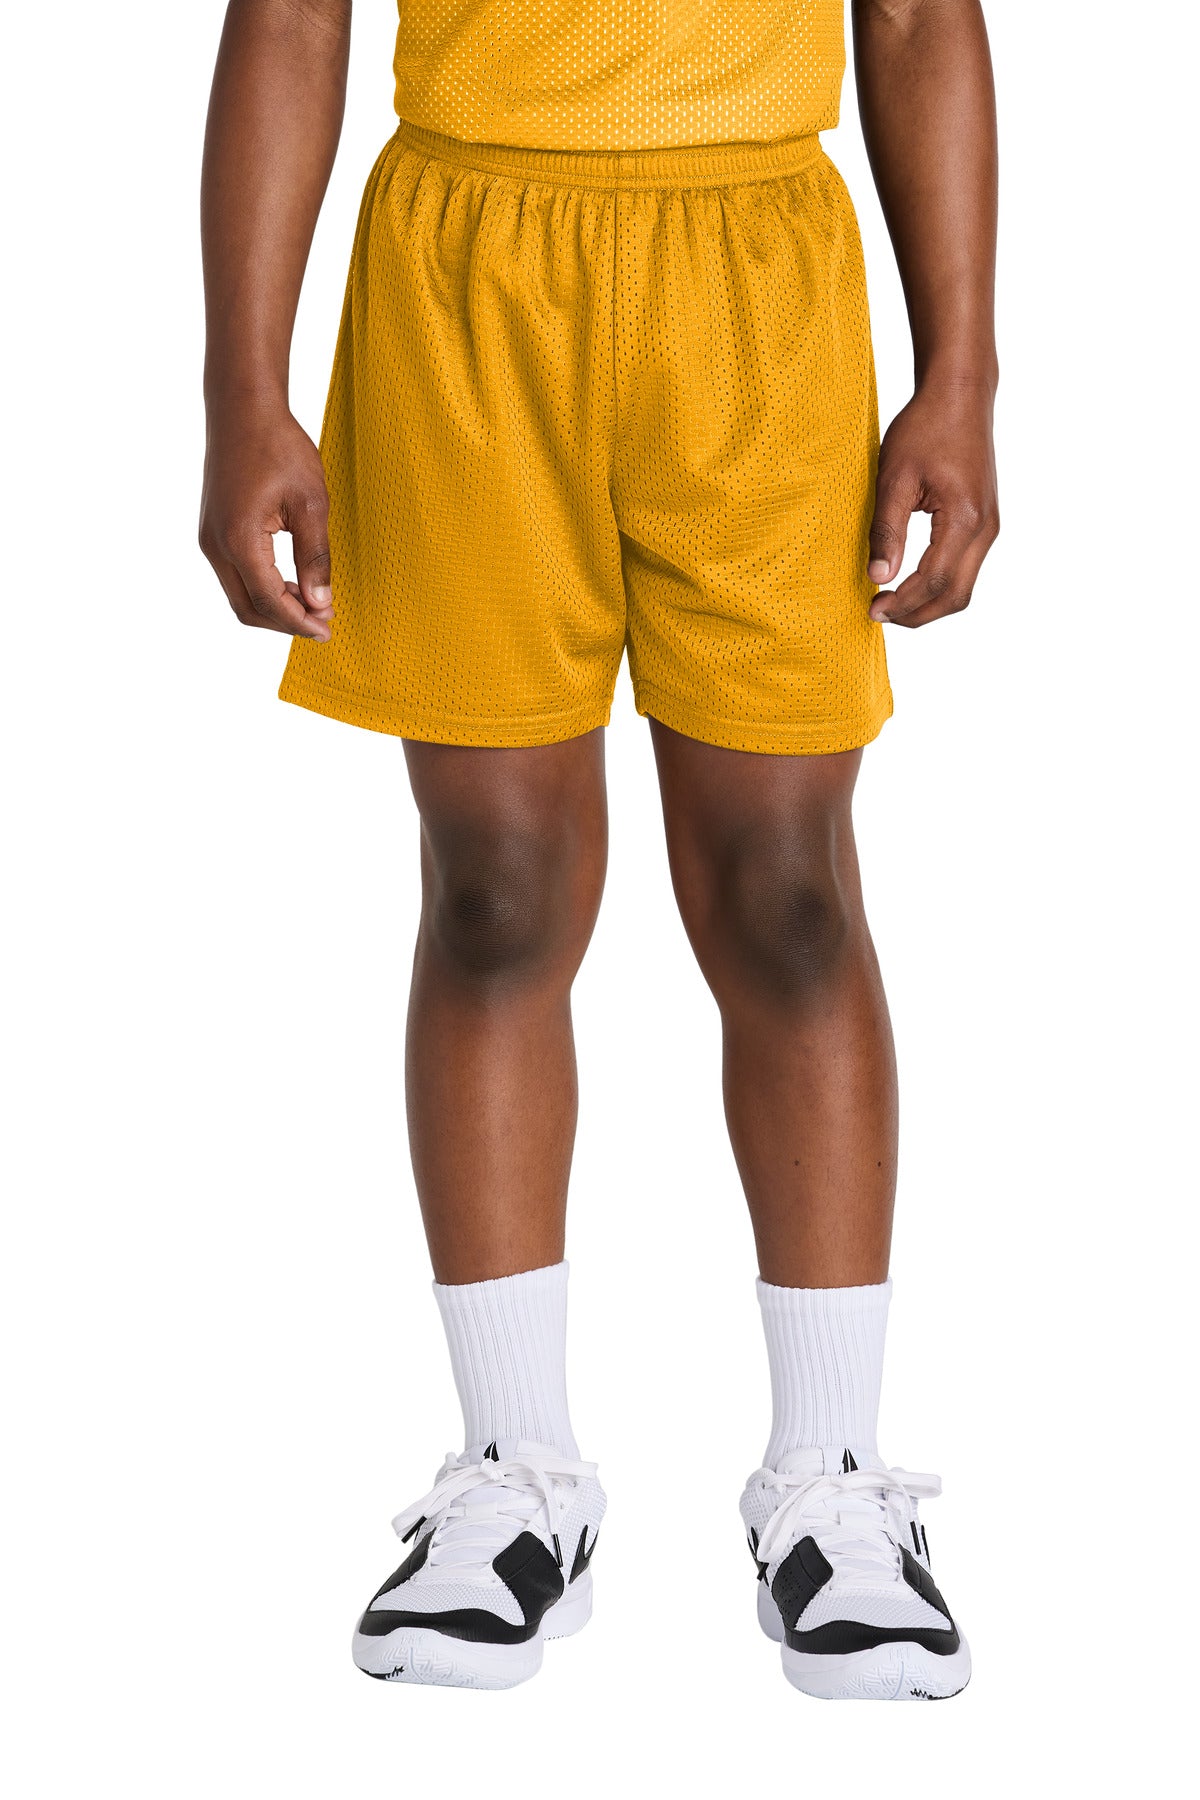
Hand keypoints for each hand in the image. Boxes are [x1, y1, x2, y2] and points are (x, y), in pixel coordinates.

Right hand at [199, 408, 333, 640]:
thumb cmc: (278, 447)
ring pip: (239, 596)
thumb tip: (320, 602)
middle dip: (286, 623)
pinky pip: (235, 576)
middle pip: (248, 608)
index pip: (269, 601)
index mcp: (239, 539)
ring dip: (274, 607)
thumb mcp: (311, 503)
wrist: (242, 409)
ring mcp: (209, 539)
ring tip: (312, 604)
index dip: (299, 622)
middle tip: (323, 623)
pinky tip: (290, 583)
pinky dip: (261, 589)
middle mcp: (215, 545)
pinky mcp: (212, 532)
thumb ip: (315, 557)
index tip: (328, 629)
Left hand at [867, 380, 998, 627]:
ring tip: (891, 601)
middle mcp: (986, 528)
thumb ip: (887, 531)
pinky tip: (910, 581)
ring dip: (928, 603)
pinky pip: (965, 569)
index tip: (872, 609)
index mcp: (965, 519)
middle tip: (879, 614)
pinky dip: (938, 585)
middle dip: (917, 614)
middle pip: (955, 596)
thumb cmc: (925, 428)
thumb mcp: (894, 478)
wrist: (960, 396)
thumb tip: (878, 578)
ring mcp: (990, 527)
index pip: (934, 581)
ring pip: (963, 587)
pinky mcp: (985, 523)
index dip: (903, 604)